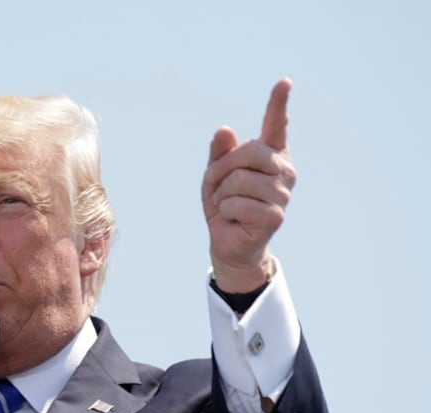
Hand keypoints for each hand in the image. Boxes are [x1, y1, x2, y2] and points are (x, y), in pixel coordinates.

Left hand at [202, 79, 297, 292]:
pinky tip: (235, 219)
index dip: (278, 104)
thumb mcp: (215, 176)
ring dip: (222, 194)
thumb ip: (219, 153)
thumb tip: (225, 129)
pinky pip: (237, 203)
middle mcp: (283, 171)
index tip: (284, 82)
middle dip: (223, 168)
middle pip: (250, 152)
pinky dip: (226, 211)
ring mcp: (282, 193)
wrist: (229, 243)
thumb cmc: (225, 204)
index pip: (275, 126)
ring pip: (240, 180)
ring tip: (229, 205)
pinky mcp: (276, 215)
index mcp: (270, 157)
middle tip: (219, 186)